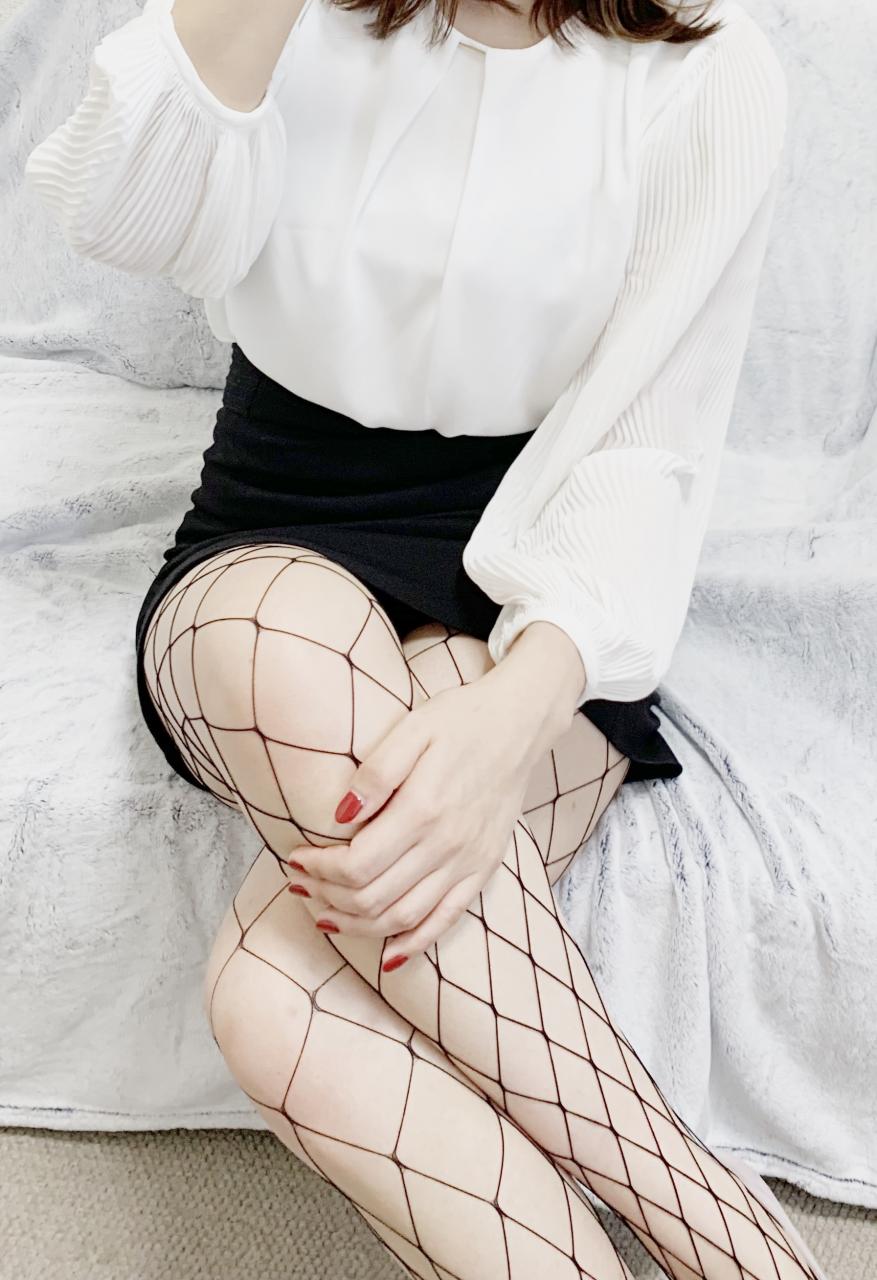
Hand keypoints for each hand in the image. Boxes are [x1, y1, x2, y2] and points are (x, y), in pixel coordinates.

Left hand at [283, 675, 556, 970]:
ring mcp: (468, 862)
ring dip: (358, 926)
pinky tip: (387, 954)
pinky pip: (446, 920)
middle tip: (302, 887)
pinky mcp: (484, 869)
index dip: (320, 870)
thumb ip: (376, 773)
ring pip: (403, 918)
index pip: (357, 864)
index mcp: (424, 809)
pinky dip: (414, 944)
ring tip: (326, 915)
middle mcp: (447, 844)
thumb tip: (339, 815)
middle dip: (328, 899)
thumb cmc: (461, 721)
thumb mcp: (414, 728)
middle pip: (374, 897)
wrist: (520, 726)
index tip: (296, 860)